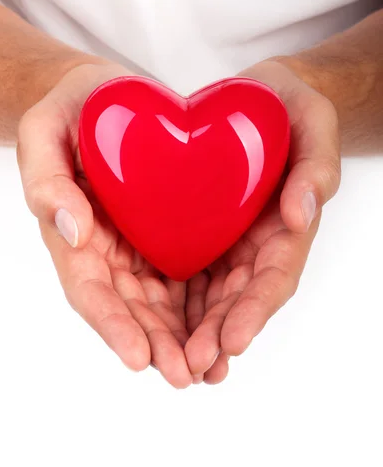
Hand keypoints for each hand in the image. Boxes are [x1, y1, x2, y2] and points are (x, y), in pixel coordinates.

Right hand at [17, 63, 192, 388]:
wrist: (105, 96)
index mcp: (73, 235)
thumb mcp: (45, 130)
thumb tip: (71, 231)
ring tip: (213, 368)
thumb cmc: (69, 109)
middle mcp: (107, 251)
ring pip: (162, 304)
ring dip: (185, 338)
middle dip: (157, 345)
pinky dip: (206, 306)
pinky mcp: (170, 235)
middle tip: (187, 374)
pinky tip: (228, 328)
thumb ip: (47, 180)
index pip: (88, 289)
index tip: (138, 354)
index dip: (111, 324)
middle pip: (130, 309)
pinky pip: (189, 275)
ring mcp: (139, 247)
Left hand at [184, 60, 340, 382]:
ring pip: (210, 296)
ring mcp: (229, 242)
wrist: (260, 100)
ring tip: (169, 363)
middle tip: (190, 367)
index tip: (233, 340)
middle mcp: (259, 244)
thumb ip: (316, 166)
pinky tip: (151, 326)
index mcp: (288, 228)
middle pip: (239, 299)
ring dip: (192, 332)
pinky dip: (172, 301)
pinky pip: (185, 271)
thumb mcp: (312, 123)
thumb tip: (302, 214)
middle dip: (217, 335)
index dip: (255, 310)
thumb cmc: (291, 109)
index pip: (275, 277)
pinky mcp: (202, 232)